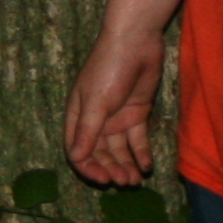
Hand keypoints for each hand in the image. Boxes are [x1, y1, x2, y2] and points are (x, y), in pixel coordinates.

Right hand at [63, 26, 163, 184]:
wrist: (136, 41)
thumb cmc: (108, 68)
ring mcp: (117, 117)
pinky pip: (138, 139)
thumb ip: (88, 131)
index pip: (78, 149)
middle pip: (100, 152)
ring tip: (134, 180)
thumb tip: (75, 158)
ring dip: (125, 165)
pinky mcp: (137, 113)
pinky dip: (141, 153)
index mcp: (79, 116)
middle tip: (123, 181)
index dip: (88, 166)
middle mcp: (97, 120)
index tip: (101, 179)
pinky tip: (147, 166)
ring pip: (120, 149)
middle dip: (110, 168)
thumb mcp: (96, 102)